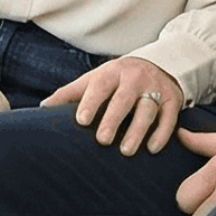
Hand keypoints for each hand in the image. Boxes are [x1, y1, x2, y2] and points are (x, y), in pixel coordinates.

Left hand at [41, 57, 184, 155]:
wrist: (159, 65)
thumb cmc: (118, 79)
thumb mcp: (95, 80)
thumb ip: (70, 94)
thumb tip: (42, 109)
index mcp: (113, 72)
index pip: (100, 85)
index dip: (90, 102)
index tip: (81, 120)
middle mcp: (135, 78)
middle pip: (124, 99)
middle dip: (113, 119)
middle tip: (102, 140)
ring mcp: (156, 88)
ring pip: (148, 109)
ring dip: (138, 130)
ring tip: (126, 151)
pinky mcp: (173, 100)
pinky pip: (169, 118)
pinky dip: (162, 133)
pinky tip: (152, 148)